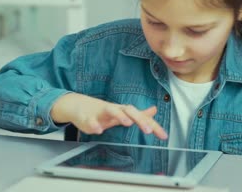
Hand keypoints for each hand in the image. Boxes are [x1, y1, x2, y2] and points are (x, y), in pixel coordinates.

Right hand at [51, 93, 167, 139]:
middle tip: (148, 130)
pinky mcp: (87, 118)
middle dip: (139, 119)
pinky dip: (94, 125)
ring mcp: (100, 113)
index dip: (153, 125)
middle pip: (128, 110)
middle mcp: (114, 110)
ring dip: (119, 116)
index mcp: (123, 111)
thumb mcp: (122, 112)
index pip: (141, 117)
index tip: (163, 136)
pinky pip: (90, 120)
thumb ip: (138, 114)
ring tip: (127, 122)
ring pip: (111, 110)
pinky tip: (98, 130)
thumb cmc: (102, 111)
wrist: (78, 106)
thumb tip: (154, 110)